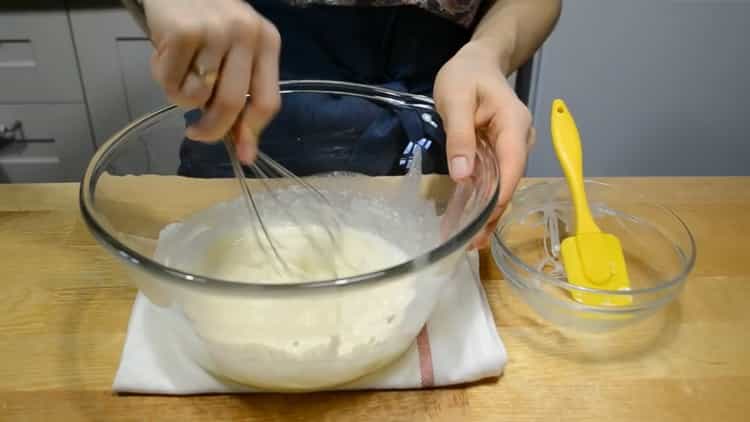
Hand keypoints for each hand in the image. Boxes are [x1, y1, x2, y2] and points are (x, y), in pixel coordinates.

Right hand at [143, 0, 280, 161]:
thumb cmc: (208, 21)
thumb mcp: (237, 50)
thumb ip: (244, 94)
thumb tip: (245, 151)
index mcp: (267, 41)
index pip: (268, 101)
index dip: (252, 133)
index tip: (242, 155)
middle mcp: (246, 34)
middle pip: (231, 104)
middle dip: (212, 130)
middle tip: (196, 134)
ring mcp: (215, 31)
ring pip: (197, 97)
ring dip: (182, 97)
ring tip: (180, 72)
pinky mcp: (183, 32)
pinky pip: (171, 83)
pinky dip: (164, 80)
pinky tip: (166, 57)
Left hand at [434, 41, 535, 249]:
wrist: (477, 62)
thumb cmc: (466, 76)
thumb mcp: (456, 100)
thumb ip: (459, 137)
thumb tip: (463, 176)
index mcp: (515, 126)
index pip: (512, 169)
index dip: (498, 199)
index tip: (481, 226)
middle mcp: (521, 141)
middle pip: (510, 183)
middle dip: (491, 214)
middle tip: (469, 243)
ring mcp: (514, 148)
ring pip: (503, 185)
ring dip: (487, 213)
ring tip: (467, 241)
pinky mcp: (502, 154)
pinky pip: (495, 180)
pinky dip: (482, 200)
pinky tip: (469, 220)